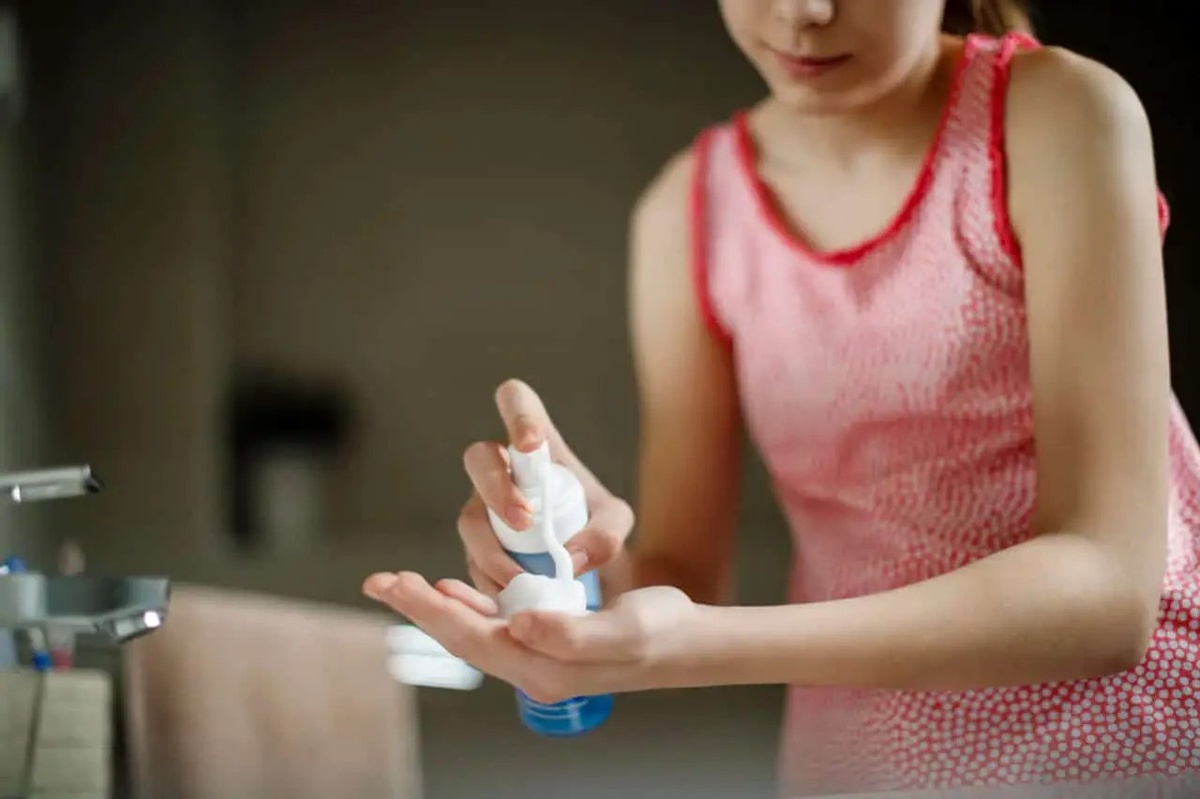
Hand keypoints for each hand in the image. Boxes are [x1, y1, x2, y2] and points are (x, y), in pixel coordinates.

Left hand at [362, 570, 697, 701]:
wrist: (684, 640)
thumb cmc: (660, 631)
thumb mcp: (623, 630)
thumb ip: (571, 632)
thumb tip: (519, 624)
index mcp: (545, 670)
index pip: (473, 637)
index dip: (431, 609)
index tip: (396, 584)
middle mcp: (533, 668)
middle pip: (462, 636)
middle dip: (419, 608)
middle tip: (379, 582)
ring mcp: (537, 656)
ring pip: (472, 630)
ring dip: (435, 607)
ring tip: (401, 585)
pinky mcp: (544, 639)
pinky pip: (493, 625)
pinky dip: (466, 606)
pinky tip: (451, 591)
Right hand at [458, 379, 634, 593]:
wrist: (584, 565)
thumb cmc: (595, 524)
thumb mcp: (614, 523)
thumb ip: (606, 533)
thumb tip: (571, 558)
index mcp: (536, 446)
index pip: (515, 401)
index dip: (516, 414)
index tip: (531, 444)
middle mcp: (501, 469)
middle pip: (478, 458)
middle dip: (496, 488)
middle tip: (524, 520)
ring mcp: (481, 508)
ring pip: (469, 518)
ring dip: (491, 548)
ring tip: (521, 577)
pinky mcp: (475, 548)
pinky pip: (469, 561)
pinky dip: (489, 580)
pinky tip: (510, 596)